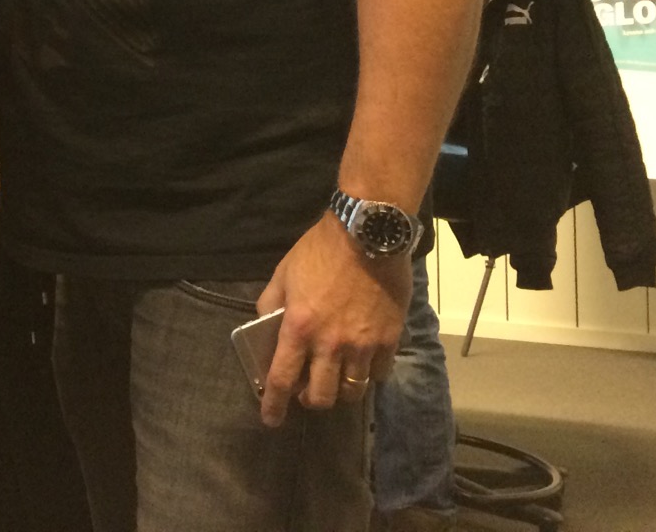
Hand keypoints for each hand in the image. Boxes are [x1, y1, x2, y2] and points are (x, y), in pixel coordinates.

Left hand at [256, 216, 409, 425]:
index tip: (270, 420)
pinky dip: (370, 374)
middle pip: (321, 396)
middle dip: (311, 400)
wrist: (367, 235)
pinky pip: (379, 373)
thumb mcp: (284, 273)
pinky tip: (365, 362)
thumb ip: (271, 303)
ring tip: (338, 378)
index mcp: (299, 328)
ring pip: (352, 391)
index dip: (273, 404)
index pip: (281, 378)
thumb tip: (266, 325)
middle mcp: (330, 344)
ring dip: (341, 390)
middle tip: (309, 392)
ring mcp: (362, 345)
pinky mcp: (389, 340)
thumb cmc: (320, 251)